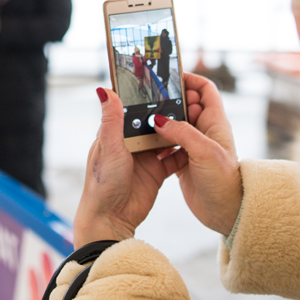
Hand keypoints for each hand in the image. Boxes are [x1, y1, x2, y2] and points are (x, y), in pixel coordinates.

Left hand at [73, 87, 186, 246]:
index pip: (131, 108)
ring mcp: (145, 157)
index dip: (145, 96)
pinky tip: (196, 142)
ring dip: (178, 129)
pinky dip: (185, 151)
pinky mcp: (157, 172)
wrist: (111, 218)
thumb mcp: (109, 147)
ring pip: (166, 137)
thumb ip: (111, 120)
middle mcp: (131, 142)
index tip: (161, 80)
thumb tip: (104, 89)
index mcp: (116, 132)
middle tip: (186, 97)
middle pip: (153, 121)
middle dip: (167, 111)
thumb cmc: (103, 183)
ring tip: (195, 116)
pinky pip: (174, 157)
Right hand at [151, 73, 241, 234]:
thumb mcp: (205, 151)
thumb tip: (159, 120)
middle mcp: (205, 132)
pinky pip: (167, 144)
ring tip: (143, 116)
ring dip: (161, 120)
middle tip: (149, 96)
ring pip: (175, 125)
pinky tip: (145, 141)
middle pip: (186, 105)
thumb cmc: (224, 181)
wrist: (227, 213)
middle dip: (170, 99)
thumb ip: (182, 132)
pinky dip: (157, 140)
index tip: (170, 78)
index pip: (205, 90)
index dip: (190, 80)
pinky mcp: (183, 162)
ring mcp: (194, 147)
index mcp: (215, 123)